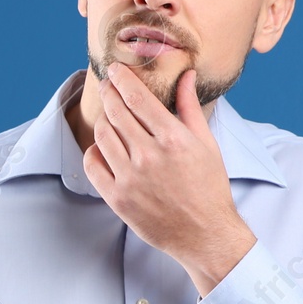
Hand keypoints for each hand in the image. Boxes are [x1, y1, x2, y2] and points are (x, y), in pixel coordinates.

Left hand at [83, 63, 256, 293]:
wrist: (204, 234)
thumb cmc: (209, 188)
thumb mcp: (206, 144)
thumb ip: (189, 108)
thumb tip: (186, 75)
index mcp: (173, 139)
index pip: (137, 97)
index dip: (121, 78)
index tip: (115, 69)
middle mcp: (149, 156)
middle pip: (115, 112)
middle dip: (108, 92)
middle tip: (107, 85)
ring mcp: (130, 179)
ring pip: (102, 135)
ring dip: (103, 120)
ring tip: (109, 117)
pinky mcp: (117, 198)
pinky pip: (93, 164)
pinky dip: (94, 150)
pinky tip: (103, 147)